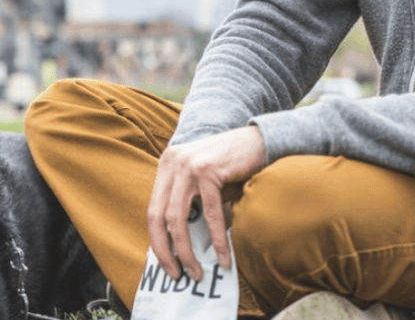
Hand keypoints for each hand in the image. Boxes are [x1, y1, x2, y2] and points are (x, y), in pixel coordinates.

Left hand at [148, 126, 266, 280]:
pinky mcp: (208, 170)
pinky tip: (222, 256)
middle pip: (158, 216)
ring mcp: (188, 165)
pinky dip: (215, 239)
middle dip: (165, 251)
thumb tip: (182, 244)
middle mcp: (172, 163)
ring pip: (178, 218)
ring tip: (196, 271)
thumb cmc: (234, 167)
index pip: (152, 210)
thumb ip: (191, 204)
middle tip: (175, 274)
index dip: (157, 240)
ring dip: (186, 250)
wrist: (261, 141)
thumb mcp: (204, 183)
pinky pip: (209, 214)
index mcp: (167, 166)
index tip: (165, 262)